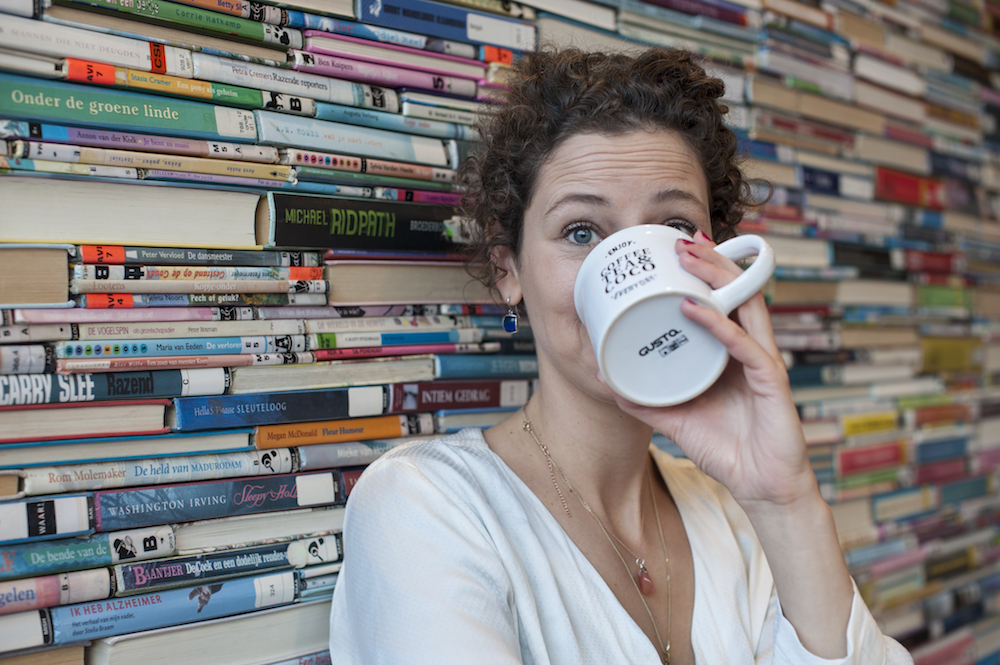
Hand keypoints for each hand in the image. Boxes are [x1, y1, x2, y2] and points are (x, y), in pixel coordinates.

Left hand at [602, 231, 816, 507]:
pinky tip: (693, 308)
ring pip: (745, 305)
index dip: (704, 273)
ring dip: (717, 277)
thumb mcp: (676, 419)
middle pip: (736, 292)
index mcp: (730, 353)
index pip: (721, 301)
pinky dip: (719, 325)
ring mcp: (762, 361)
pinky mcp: (771, 380)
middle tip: (681, 241)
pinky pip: (745, 346)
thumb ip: (646, 401)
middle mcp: (749, 349)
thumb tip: (608, 380)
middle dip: (710, 262)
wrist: (761, 487)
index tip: (677, 251)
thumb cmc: (727, 448)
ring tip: (690, 256)